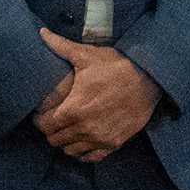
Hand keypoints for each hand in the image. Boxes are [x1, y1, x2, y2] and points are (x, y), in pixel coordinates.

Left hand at [35, 28, 160, 161]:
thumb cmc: (116, 66)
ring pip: (71, 150)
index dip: (40, 120)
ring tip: (67, 129)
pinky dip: (83, 152)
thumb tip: (42, 33)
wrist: (149, 79)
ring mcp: (99, 138)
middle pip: (55, 139)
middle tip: (53, 120)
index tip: (42, 114)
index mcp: (73, 109)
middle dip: (51, 130)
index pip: (46, 125)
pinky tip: (83, 141)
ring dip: (66, 141)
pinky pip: (91, 157)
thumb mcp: (87, 56)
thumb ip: (61, 46)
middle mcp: (84, 128)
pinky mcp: (114, 143)